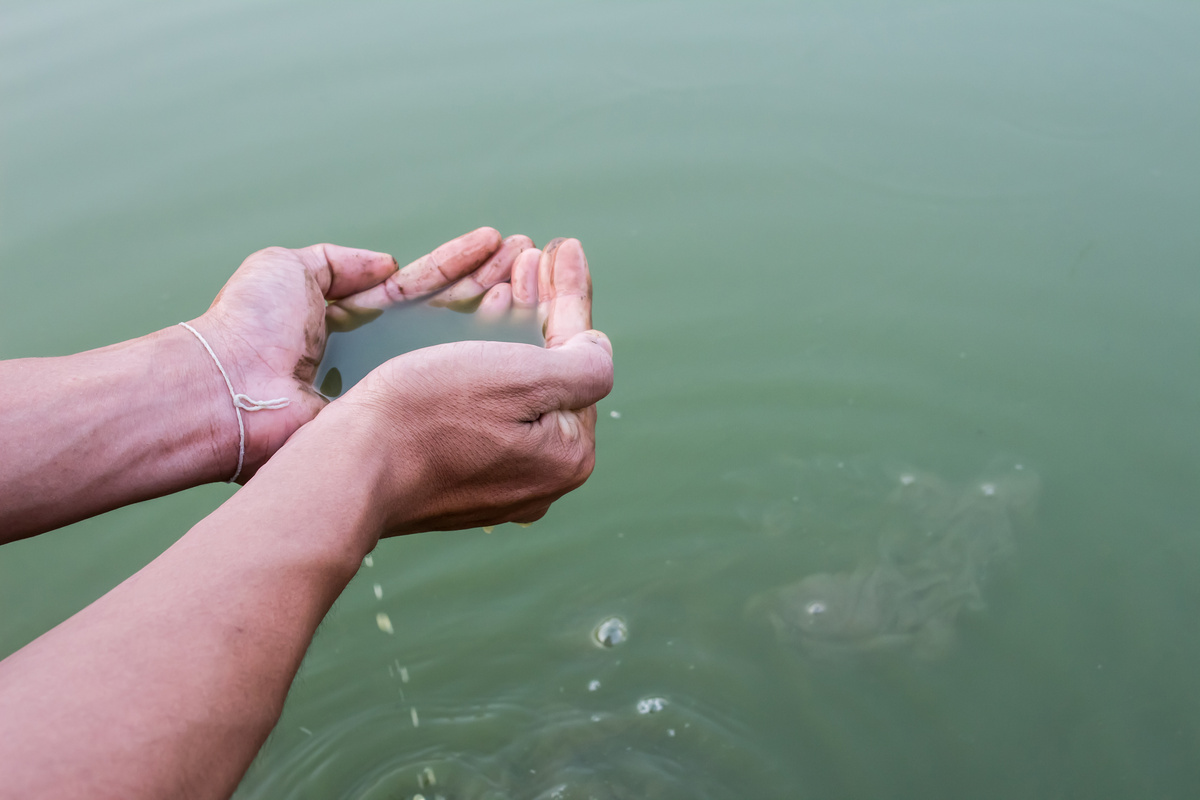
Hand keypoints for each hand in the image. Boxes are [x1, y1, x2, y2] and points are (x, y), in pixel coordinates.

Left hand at [187, 228, 532, 480]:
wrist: (229, 390)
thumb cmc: (250, 325)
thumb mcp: (288, 269)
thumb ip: (340, 261)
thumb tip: (389, 263)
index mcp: (352, 315)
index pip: (419, 284)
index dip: (459, 264)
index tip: (499, 242)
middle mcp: (380, 352)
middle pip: (447, 311)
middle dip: (490, 282)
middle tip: (533, 260)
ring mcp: (392, 384)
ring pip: (455, 342)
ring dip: (496, 308)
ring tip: (537, 279)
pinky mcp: (398, 410)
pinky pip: (446, 377)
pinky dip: (482, 351)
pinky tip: (514, 323)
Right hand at [308, 238, 611, 536]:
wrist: (348, 468)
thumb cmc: (429, 415)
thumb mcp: (524, 378)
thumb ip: (585, 362)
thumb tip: (596, 349)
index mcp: (568, 455)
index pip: (579, 358)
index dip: (571, 295)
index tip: (567, 247)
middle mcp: (540, 478)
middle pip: (548, 374)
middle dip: (541, 306)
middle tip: (535, 255)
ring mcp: (498, 483)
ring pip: (515, 389)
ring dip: (513, 327)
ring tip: (508, 275)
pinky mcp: (456, 478)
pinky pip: (483, 409)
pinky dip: (483, 363)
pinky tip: (475, 326)